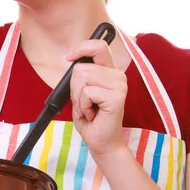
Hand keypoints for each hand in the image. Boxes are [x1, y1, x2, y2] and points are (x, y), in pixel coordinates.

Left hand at [66, 39, 127, 157]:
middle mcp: (118, 76)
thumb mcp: (81, 93)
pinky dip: (83, 106)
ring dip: (78, 99)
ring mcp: (119, 85)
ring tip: (88, 109)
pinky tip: (92, 115)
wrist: (101, 142)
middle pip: (81, 68)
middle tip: (83, 103)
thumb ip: (80, 76)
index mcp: (110, 72)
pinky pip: (86, 93)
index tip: (69, 57)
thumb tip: (72, 60)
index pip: (99, 46)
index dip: (82, 48)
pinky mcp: (117, 97)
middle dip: (74, 88)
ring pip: (82, 79)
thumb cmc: (91, 119)